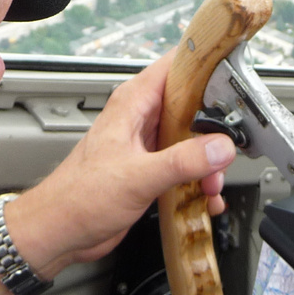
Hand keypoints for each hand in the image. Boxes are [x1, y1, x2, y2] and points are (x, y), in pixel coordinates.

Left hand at [4, 50, 235, 276]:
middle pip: (193, 105)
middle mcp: (141, 119)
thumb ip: (183, 161)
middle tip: (227, 149)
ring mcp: (147, 145)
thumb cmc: (78, 197)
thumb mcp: (137, 176)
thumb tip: (220, 147)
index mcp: (133, 104)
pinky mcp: (151, 170)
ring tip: (212, 183)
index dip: (206, 63)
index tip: (234, 72)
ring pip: (193, 139)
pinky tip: (205, 197)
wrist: (59, 231)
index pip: (176, 65)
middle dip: (215, 128)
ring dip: (209, 161)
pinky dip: (199, 180)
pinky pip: (186, 166)